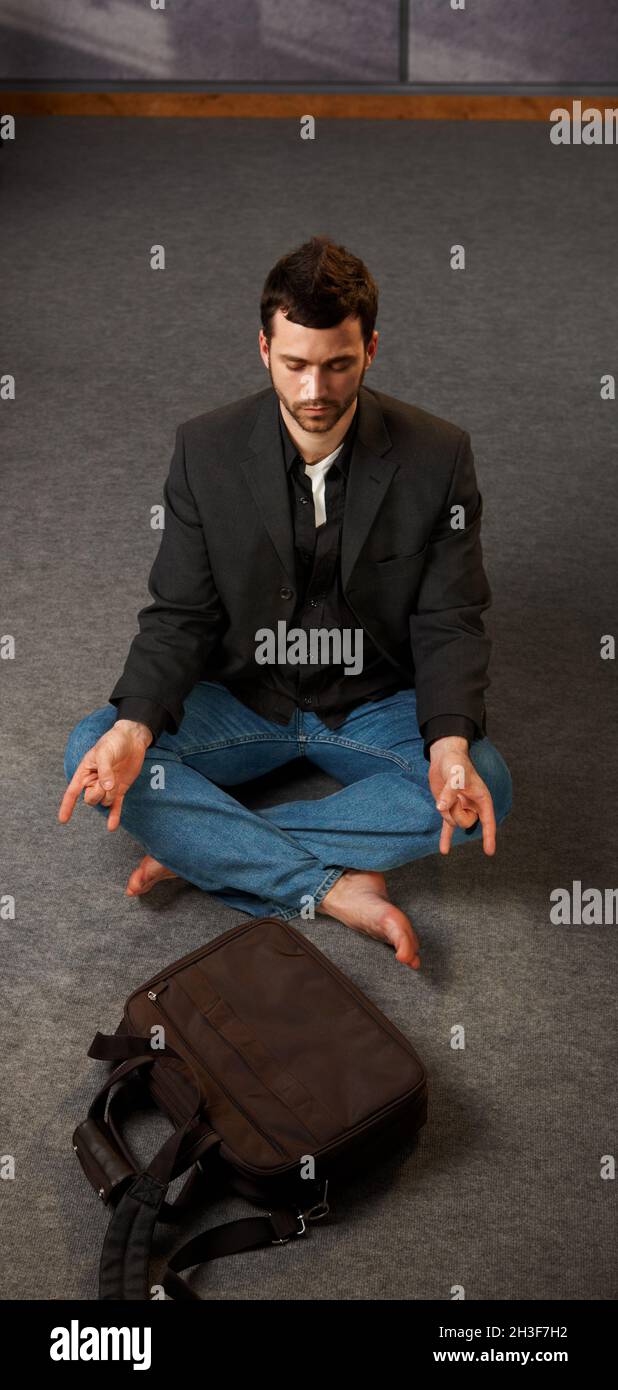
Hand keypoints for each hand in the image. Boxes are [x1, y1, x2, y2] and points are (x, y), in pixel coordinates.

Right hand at [58, 721, 151, 831]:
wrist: (132, 739)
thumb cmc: (114, 742)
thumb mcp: (105, 753)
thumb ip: (105, 771)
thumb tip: (106, 788)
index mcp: (84, 772)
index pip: (72, 791)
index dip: (67, 806)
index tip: (63, 820)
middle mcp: (94, 781)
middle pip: (90, 799)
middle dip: (98, 794)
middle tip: (107, 782)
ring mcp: (107, 786)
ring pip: (104, 802)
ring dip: (110, 796)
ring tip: (116, 780)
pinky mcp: (120, 789)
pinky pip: (115, 806)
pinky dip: (114, 816)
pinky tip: (112, 827)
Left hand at [428, 736, 496, 855]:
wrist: (444, 757)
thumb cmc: (456, 764)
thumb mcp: (455, 775)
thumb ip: (450, 792)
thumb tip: (441, 807)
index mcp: (482, 799)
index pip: (488, 821)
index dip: (489, 836)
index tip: (489, 852)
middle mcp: (472, 806)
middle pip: (465, 822)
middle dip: (456, 812)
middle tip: (454, 796)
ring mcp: (460, 808)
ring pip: (452, 821)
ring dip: (446, 810)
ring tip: (447, 793)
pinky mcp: (448, 808)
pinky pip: (447, 827)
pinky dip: (445, 838)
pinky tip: (444, 850)